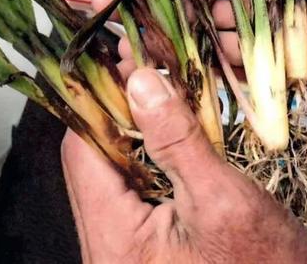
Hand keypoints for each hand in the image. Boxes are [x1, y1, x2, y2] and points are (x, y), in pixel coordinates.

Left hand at [61, 67, 306, 263]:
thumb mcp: (224, 199)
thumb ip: (177, 140)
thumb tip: (138, 81)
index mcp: (114, 242)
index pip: (82, 152)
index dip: (102, 99)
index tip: (128, 62)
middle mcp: (106, 249)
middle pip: (94, 160)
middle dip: (121, 111)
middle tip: (150, 71)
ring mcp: (124, 251)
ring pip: (114, 172)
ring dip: (137, 131)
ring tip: (165, 95)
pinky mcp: (143, 250)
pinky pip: (133, 191)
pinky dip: (151, 157)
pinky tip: (174, 134)